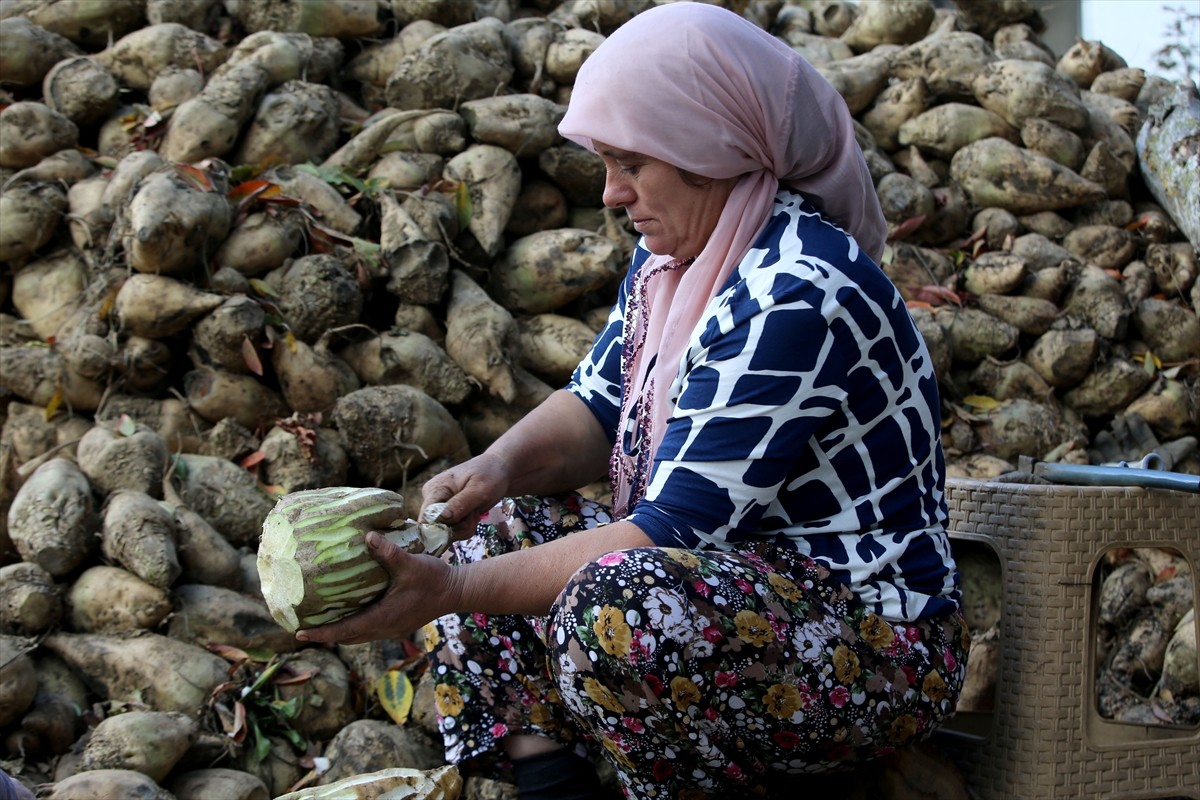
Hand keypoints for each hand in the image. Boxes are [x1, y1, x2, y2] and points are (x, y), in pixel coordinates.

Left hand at [295, 530, 462, 645]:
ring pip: (359, 636)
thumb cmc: (434, 579)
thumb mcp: (410, 564)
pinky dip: (355, 627)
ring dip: (340, 632)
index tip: (299, 633)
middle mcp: (384, 629)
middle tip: (303, 628)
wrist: (457, 591)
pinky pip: (369, 631)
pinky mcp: (398, 625)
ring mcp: (392, 629)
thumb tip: (367, 536)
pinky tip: (350, 614)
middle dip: (325, 635)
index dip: (321, 633)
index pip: (344, 631)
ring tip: (321, 623)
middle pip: (348, 638)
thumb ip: (388, 552)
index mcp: (382, 618)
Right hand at [419, 452, 509, 536]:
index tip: (465, 521)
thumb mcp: (479, 490)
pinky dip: (465, 528)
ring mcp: (438, 508)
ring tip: (475, 512)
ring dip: (464, 528)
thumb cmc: (490, 476)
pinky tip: (473, 515)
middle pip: (436, 528)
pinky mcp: (446, 515)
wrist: (498, 471)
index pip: (426, 518)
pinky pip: (452, 531)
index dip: (443, 527)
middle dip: (458, 528)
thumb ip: (460, 504)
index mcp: (434, 489)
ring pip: (445, 532)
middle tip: (475, 514)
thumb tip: (441, 518)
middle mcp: (431, 499)